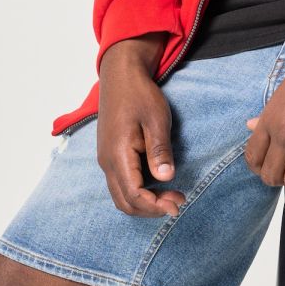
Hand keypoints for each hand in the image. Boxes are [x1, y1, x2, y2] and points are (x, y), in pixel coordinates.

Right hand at [97, 33, 186, 217]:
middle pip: (125, 202)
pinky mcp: (110, 156)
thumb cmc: (139, 94)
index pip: (134, 195)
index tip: (178, 203)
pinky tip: (159, 184)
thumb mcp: (156, 119)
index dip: (156, 206)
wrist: (121, 76)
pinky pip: (121, 184)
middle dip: (151, 209)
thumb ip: (160, 150)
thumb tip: (166, 178)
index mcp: (118, 154)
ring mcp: (106, 160)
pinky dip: (139, 192)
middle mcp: (107, 162)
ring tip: (172, 194)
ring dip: (145, 202)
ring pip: (121, 196)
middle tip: (178, 201)